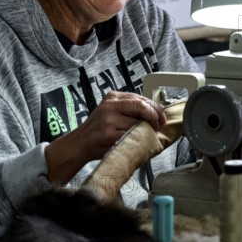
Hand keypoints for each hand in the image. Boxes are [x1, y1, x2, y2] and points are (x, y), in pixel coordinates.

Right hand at [44, 91, 166, 184]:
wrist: (80, 144)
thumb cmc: (99, 130)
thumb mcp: (112, 112)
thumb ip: (129, 109)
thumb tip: (156, 113)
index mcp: (113, 97)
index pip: (140, 98)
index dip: (155, 108)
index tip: (161, 117)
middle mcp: (110, 105)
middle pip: (141, 107)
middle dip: (154, 117)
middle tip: (159, 126)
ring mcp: (109, 120)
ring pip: (137, 123)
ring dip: (144, 131)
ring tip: (142, 136)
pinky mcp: (109, 134)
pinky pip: (131, 136)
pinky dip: (136, 140)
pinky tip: (134, 143)